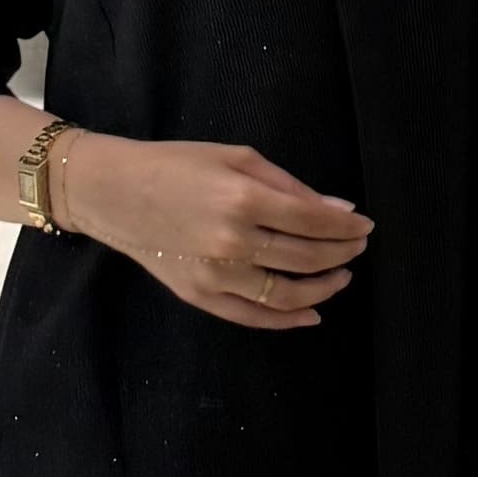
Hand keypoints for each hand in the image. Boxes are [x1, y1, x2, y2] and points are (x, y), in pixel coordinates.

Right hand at [63, 129, 371, 333]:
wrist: (112, 191)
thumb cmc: (176, 164)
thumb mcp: (236, 156)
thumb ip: (290, 185)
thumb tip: (339, 210)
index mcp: (244, 199)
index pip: (313, 221)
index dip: (346, 226)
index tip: (365, 225)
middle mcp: (233, 242)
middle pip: (306, 258)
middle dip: (342, 253)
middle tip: (358, 247)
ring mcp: (216, 275)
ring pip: (287, 295)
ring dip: (323, 288)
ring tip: (341, 275)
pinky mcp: (200, 296)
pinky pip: (253, 317)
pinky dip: (288, 320)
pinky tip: (312, 313)